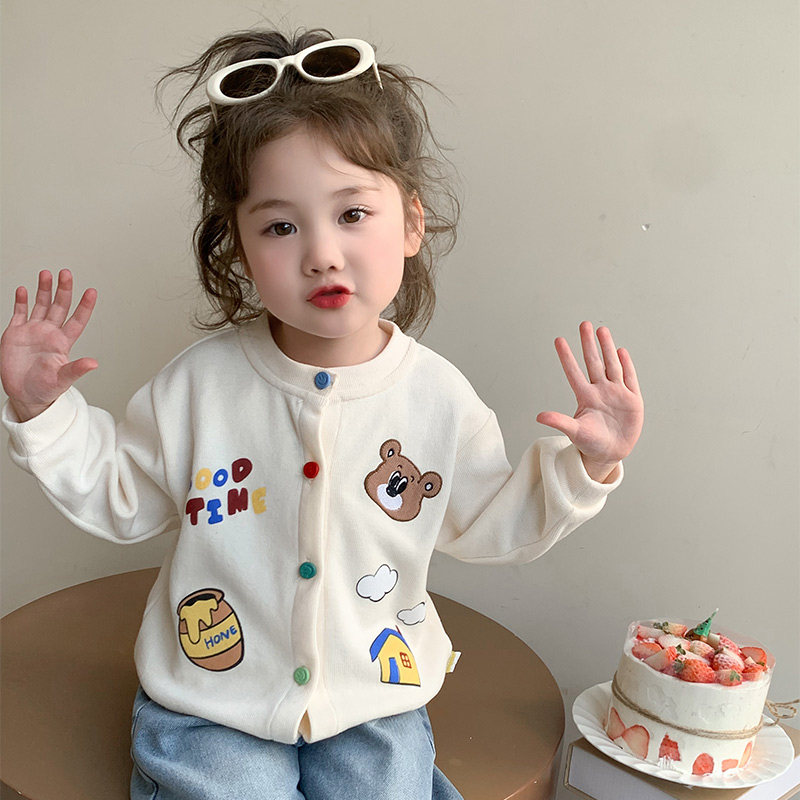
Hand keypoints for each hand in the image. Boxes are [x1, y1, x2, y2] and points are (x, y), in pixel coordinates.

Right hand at [1, 269, 97, 421]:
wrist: (24, 395)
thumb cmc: (46, 389)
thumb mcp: (63, 379)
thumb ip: (76, 369)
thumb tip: (93, 363)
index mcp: (63, 343)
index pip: (77, 320)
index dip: (84, 306)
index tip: (92, 291)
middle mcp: (49, 333)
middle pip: (59, 306)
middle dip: (63, 289)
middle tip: (66, 273)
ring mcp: (33, 331)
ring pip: (40, 305)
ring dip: (43, 290)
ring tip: (46, 274)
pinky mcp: (16, 334)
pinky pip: (19, 313)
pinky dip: (21, 301)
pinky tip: (23, 290)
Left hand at [536, 321, 642, 482]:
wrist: (610, 453)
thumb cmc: (590, 443)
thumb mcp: (574, 432)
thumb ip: (559, 422)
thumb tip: (539, 416)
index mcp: (585, 397)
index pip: (573, 372)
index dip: (566, 357)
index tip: (558, 340)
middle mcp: (600, 390)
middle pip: (593, 362)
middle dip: (589, 344)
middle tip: (584, 324)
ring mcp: (616, 393)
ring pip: (611, 365)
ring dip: (607, 348)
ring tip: (601, 331)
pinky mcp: (632, 400)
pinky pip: (629, 378)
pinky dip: (626, 365)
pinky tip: (621, 351)